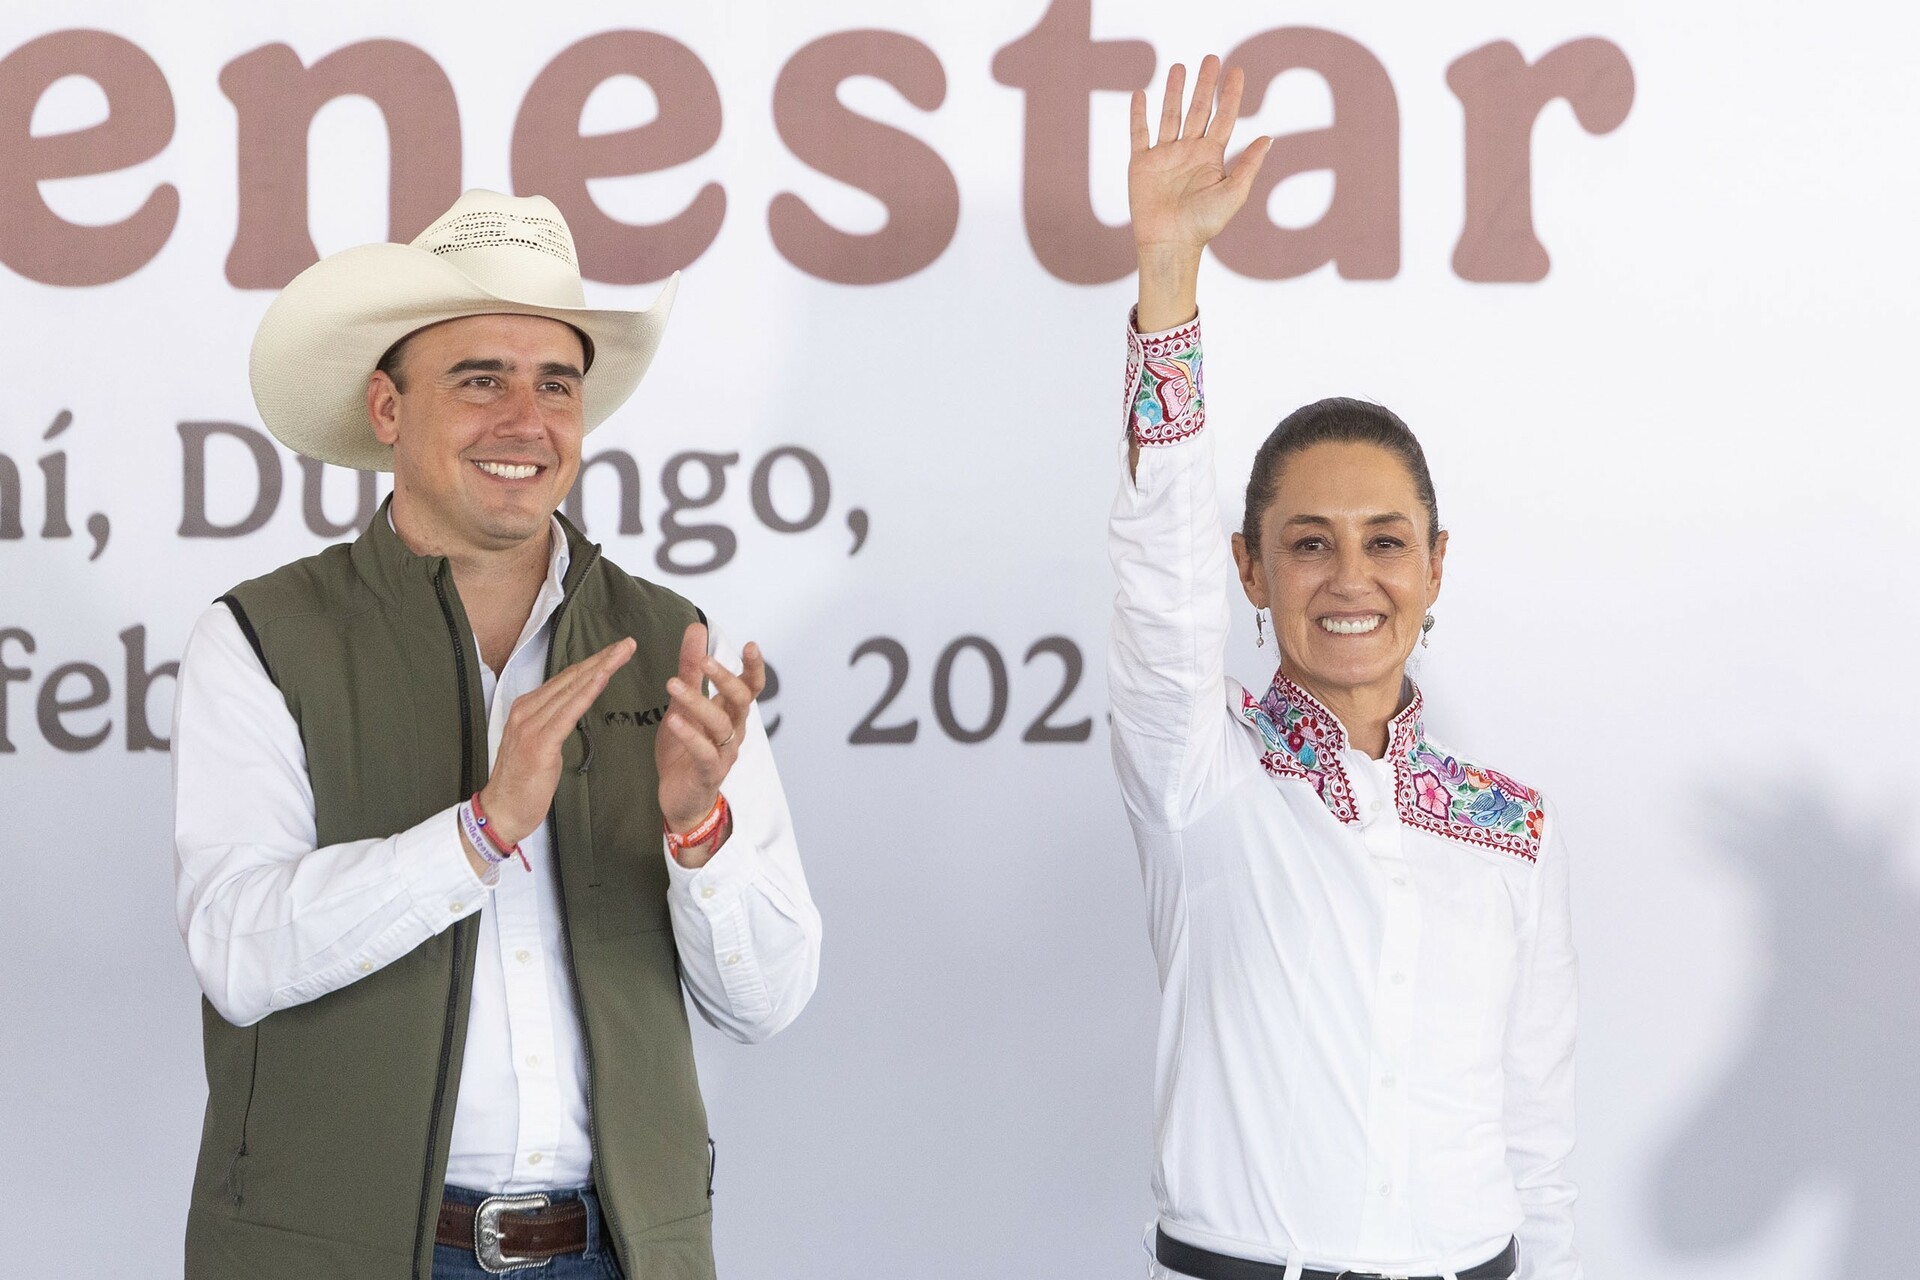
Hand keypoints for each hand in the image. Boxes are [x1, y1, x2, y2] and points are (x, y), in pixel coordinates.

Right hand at [477, 637, 635, 851]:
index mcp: (527, 708)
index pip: (565, 679)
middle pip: (571, 678)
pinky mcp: (539, 743)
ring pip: (572, 689)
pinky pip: (568, 712)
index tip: (616, 651)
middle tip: (628, 643)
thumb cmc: (522, 781)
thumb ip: (553, 722)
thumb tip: (573, 708)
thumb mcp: (539, 744)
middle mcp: (527, 710)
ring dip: (600, 668)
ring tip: (623, 653)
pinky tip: (602, 678)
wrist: (501, 810)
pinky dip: (587, 692)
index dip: (592, 662)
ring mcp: (531, 725)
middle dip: (602, 658)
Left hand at [657, 624, 764, 854]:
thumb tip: (697, 629)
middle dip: (725, 678)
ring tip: (672, 685)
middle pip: (741, 700)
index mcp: (730, 713)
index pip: (750, 687)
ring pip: (720, 724)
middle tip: (704, 660)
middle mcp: (733, 731)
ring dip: (697, 702)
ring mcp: (724, 753)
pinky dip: (690, 736)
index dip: (754, 667)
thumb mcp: (683, 704)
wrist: (682, 799)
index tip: (751, 645)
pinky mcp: (709, 773)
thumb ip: (690, 670)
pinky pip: (705, 752)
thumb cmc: (686, 750)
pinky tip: (673, 721)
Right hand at [1129, 56, 1270, 331]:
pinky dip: (1139, 114)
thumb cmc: (1204, 225)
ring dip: (1174, 91)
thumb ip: (1248, 165)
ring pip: (1170, 115)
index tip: (1236, 71)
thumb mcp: (1234, 194)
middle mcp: (1188, 151)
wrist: (1170, 244)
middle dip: (1204, 85)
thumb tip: (1268, 138)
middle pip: (1198, 110)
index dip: (1231, 95)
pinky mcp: (1141, 164)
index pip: (1224, 118)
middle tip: (1211, 58)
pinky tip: (1141, 94)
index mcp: (1211, 157)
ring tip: (1179, 67)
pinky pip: (1139, 134)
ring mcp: (1164, 156)